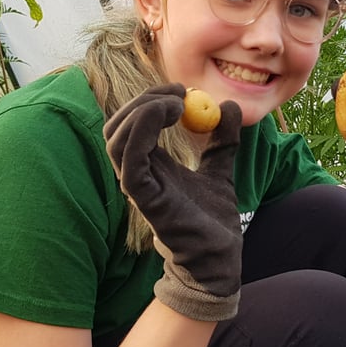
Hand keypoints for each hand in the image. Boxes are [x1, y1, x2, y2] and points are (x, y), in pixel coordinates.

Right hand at [104, 84, 243, 320]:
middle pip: (118, 125)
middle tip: (179, 92)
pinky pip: (130, 157)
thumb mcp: (221, 169)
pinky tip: (171, 115)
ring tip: (177, 103)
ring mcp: (136, 185)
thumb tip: (229, 106)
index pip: (132, 123)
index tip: (182, 90)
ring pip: (116, 137)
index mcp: (149, 164)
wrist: (221, 256)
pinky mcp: (143, 196)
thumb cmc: (213, 220)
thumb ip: (222, 140)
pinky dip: (143, 127)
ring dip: (143, 110)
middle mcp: (136, 173)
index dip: (151, 99)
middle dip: (144, 99)